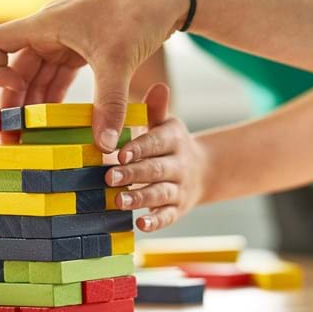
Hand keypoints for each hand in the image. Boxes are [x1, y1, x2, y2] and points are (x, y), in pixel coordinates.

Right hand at [0, 0, 187, 147]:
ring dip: (36, 106)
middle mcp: (50, 33)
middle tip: (14, 140)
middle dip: (15, 105)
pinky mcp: (85, 51)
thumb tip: (104, 146)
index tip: (12, 90)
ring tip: (34, 139)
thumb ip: (109, 103)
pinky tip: (60, 122)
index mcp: (46, 25)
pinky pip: (61, 78)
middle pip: (17, 71)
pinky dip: (59, 99)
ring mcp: (67, 43)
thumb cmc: (137, 13)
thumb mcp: (118, 59)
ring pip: (40, 78)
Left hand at [105, 83, 206, 231]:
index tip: (120, 153)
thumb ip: (157, 110)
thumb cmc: (170, 144)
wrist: (202, 170)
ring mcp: (179, 188)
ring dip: (140, 198)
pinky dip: (156, 221)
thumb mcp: (166, 125)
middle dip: (133, 174)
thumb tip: (159, 86)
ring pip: (160, 193)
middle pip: (156, 169)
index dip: (140, 148)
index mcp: (173, 140)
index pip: (156, 143)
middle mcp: (179, 164)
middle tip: (109, 177)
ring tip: (119, 201)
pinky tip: (140, 225)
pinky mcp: (178, 208)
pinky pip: (169, 216)